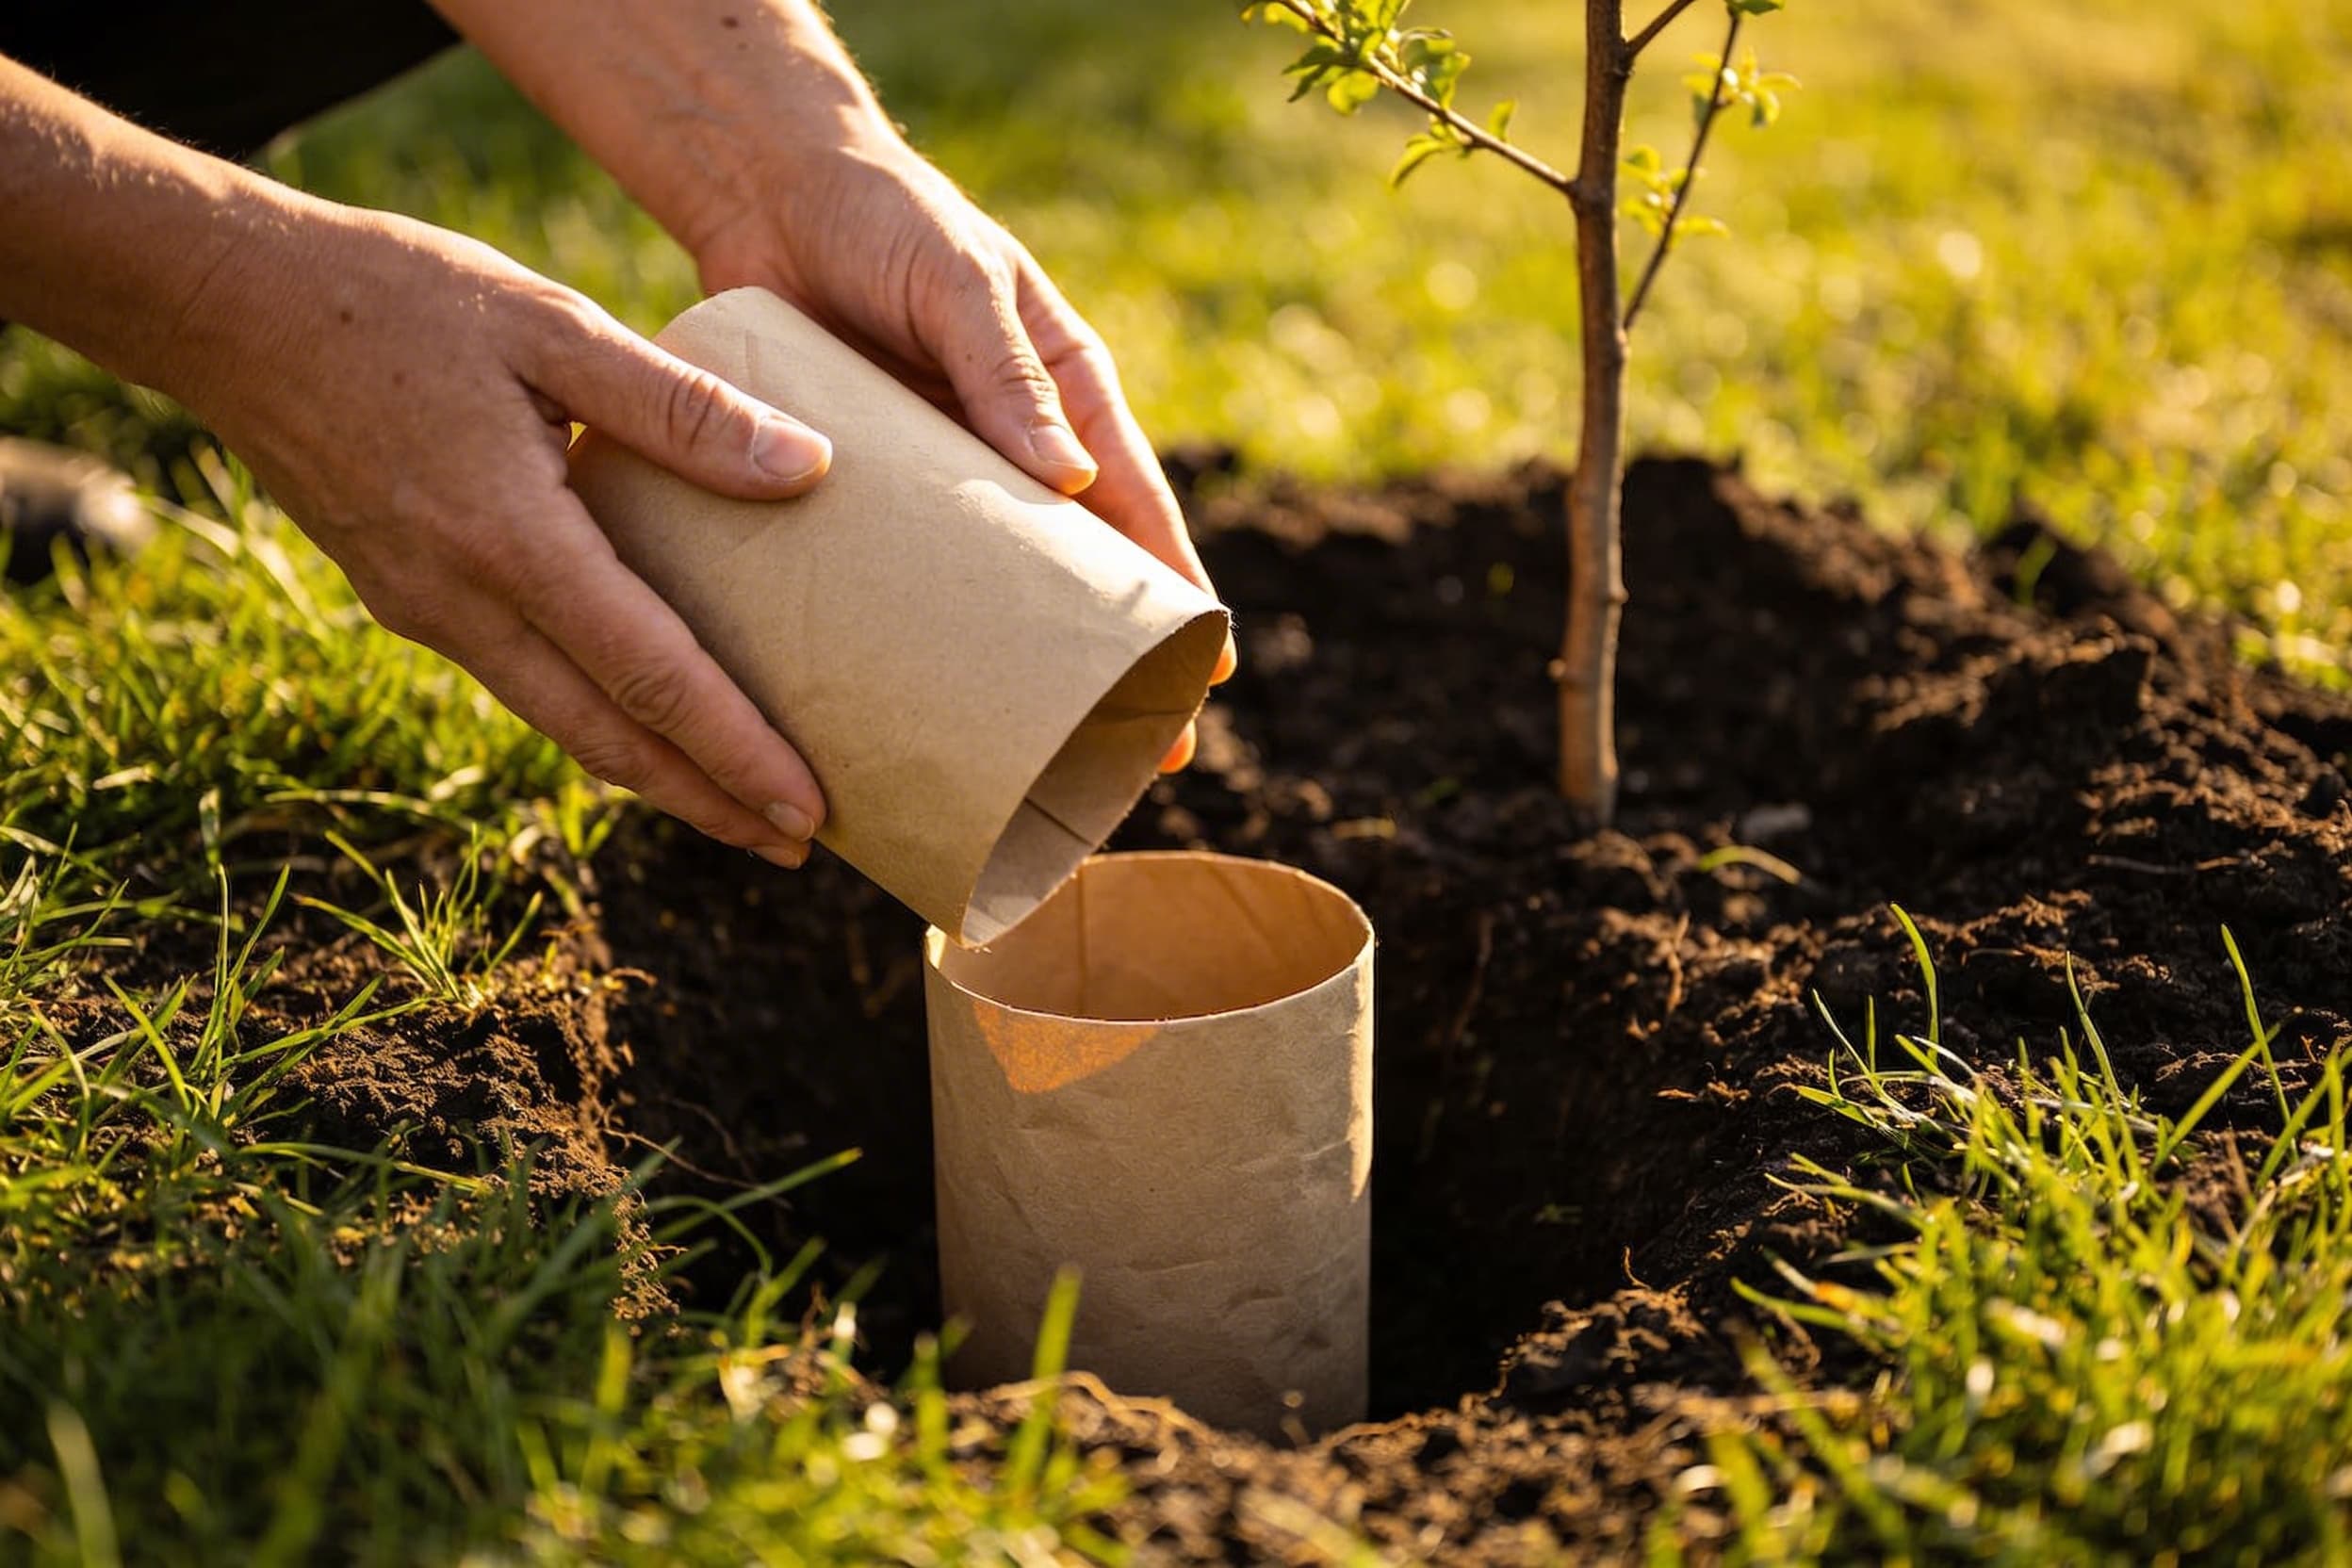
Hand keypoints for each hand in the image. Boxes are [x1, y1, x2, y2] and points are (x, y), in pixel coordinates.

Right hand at [168, 196, 836, 865]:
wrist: (226, 303)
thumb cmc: (399, 297)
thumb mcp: (552, 323)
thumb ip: (680, 404)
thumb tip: (809, 466)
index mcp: (509, 538)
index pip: (649, 676)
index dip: (735, 754)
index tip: (808, 812)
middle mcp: (461, 600)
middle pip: (607, 736)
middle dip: (708, 801)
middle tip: (802, 848)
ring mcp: (425, 608)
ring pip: (561, 722)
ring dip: (655, 774)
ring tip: (742, 805)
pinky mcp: (408, 597)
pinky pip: (523, 681)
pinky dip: (597, 719)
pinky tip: (648, 716)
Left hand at [687, 135, 1236, 768]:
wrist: (765, 192)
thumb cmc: (886, 217)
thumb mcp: (959, 284)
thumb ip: (1008, 373)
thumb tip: (1071, 482)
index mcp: (1062, 395)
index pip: (1136, 508)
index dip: (1175, 591)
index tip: (1211, 670)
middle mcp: (1010, 450)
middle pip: (1076, 573)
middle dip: (1113, 665)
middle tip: (1145, 760)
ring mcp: (936, 478)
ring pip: (990, 591)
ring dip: (1013, 671)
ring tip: (1032, 761)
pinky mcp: (859, 490)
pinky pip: (895, 576)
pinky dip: (911, 636)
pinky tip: (911, 701)